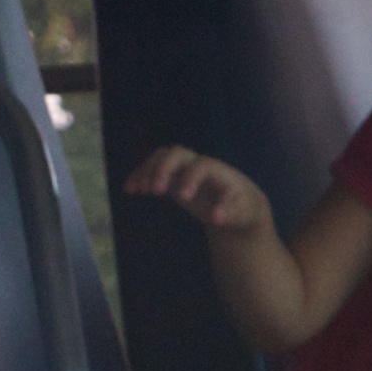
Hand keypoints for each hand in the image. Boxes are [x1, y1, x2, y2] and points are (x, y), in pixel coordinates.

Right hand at [123, 145, 273, 235]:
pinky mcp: (173, 175)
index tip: (183, 196)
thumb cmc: (240, 207)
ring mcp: (184, 167)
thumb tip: (216, 217)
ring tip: (138, 189)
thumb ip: (229, 212)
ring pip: (163, 157)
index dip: (191, 177)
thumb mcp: (241, 212)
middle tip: (155, 189)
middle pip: (177, 153)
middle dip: (164, 168)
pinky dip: (141, 175)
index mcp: (216, 170)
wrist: (236, 200)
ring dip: (149, 169)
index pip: (202, 165)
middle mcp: (198, 163)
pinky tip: (130, 188)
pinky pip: (154, 168)